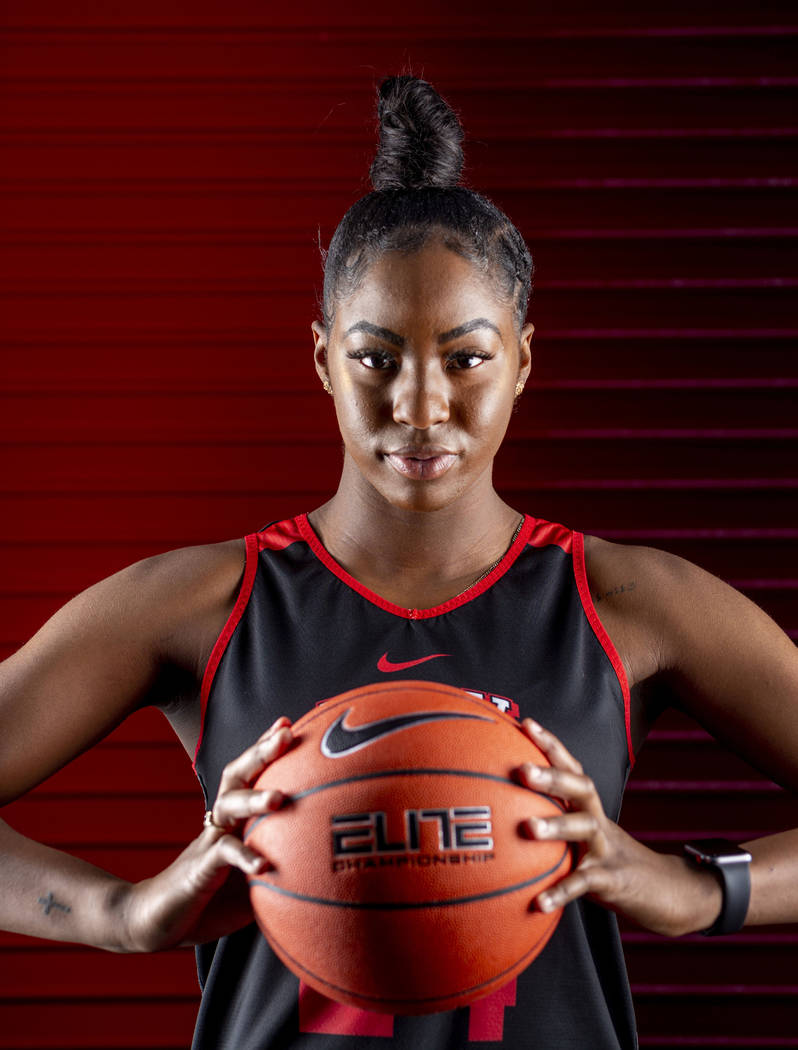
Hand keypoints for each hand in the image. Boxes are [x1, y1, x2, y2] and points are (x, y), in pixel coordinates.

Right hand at [120, 717, 293, 951]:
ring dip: (254, 799)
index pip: (251, 773)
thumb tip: (330, 865)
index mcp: (236, 818)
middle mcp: (222, 822)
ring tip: (279, 796)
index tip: (289, 724)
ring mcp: (210, 841)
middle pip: (239, 775)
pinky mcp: (200, 868)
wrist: (159, 921)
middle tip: (286, 734)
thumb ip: (285, 866)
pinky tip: (264, 865)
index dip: (266, 747)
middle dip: (261, 751)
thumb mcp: (257, 879)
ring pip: (229, 807)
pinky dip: (244, 857)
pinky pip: (223, 855)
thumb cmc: (214, 897)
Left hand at [517, 718, 722, 936]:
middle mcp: (598, 822)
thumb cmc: (614, 864)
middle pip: (580, 788)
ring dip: (556, 826)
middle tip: (522, 770)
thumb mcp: (586, 840)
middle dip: (552, 776)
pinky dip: (561, 892)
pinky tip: (538, 903)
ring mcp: (607, 850)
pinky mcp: (613, 881)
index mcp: (590, 809)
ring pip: (584, 830)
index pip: (572, 768)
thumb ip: (556, 827)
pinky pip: (584, 884)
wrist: (670, 895)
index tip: (526, 723)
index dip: (551, 745)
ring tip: (527, 828)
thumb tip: (507, 818)